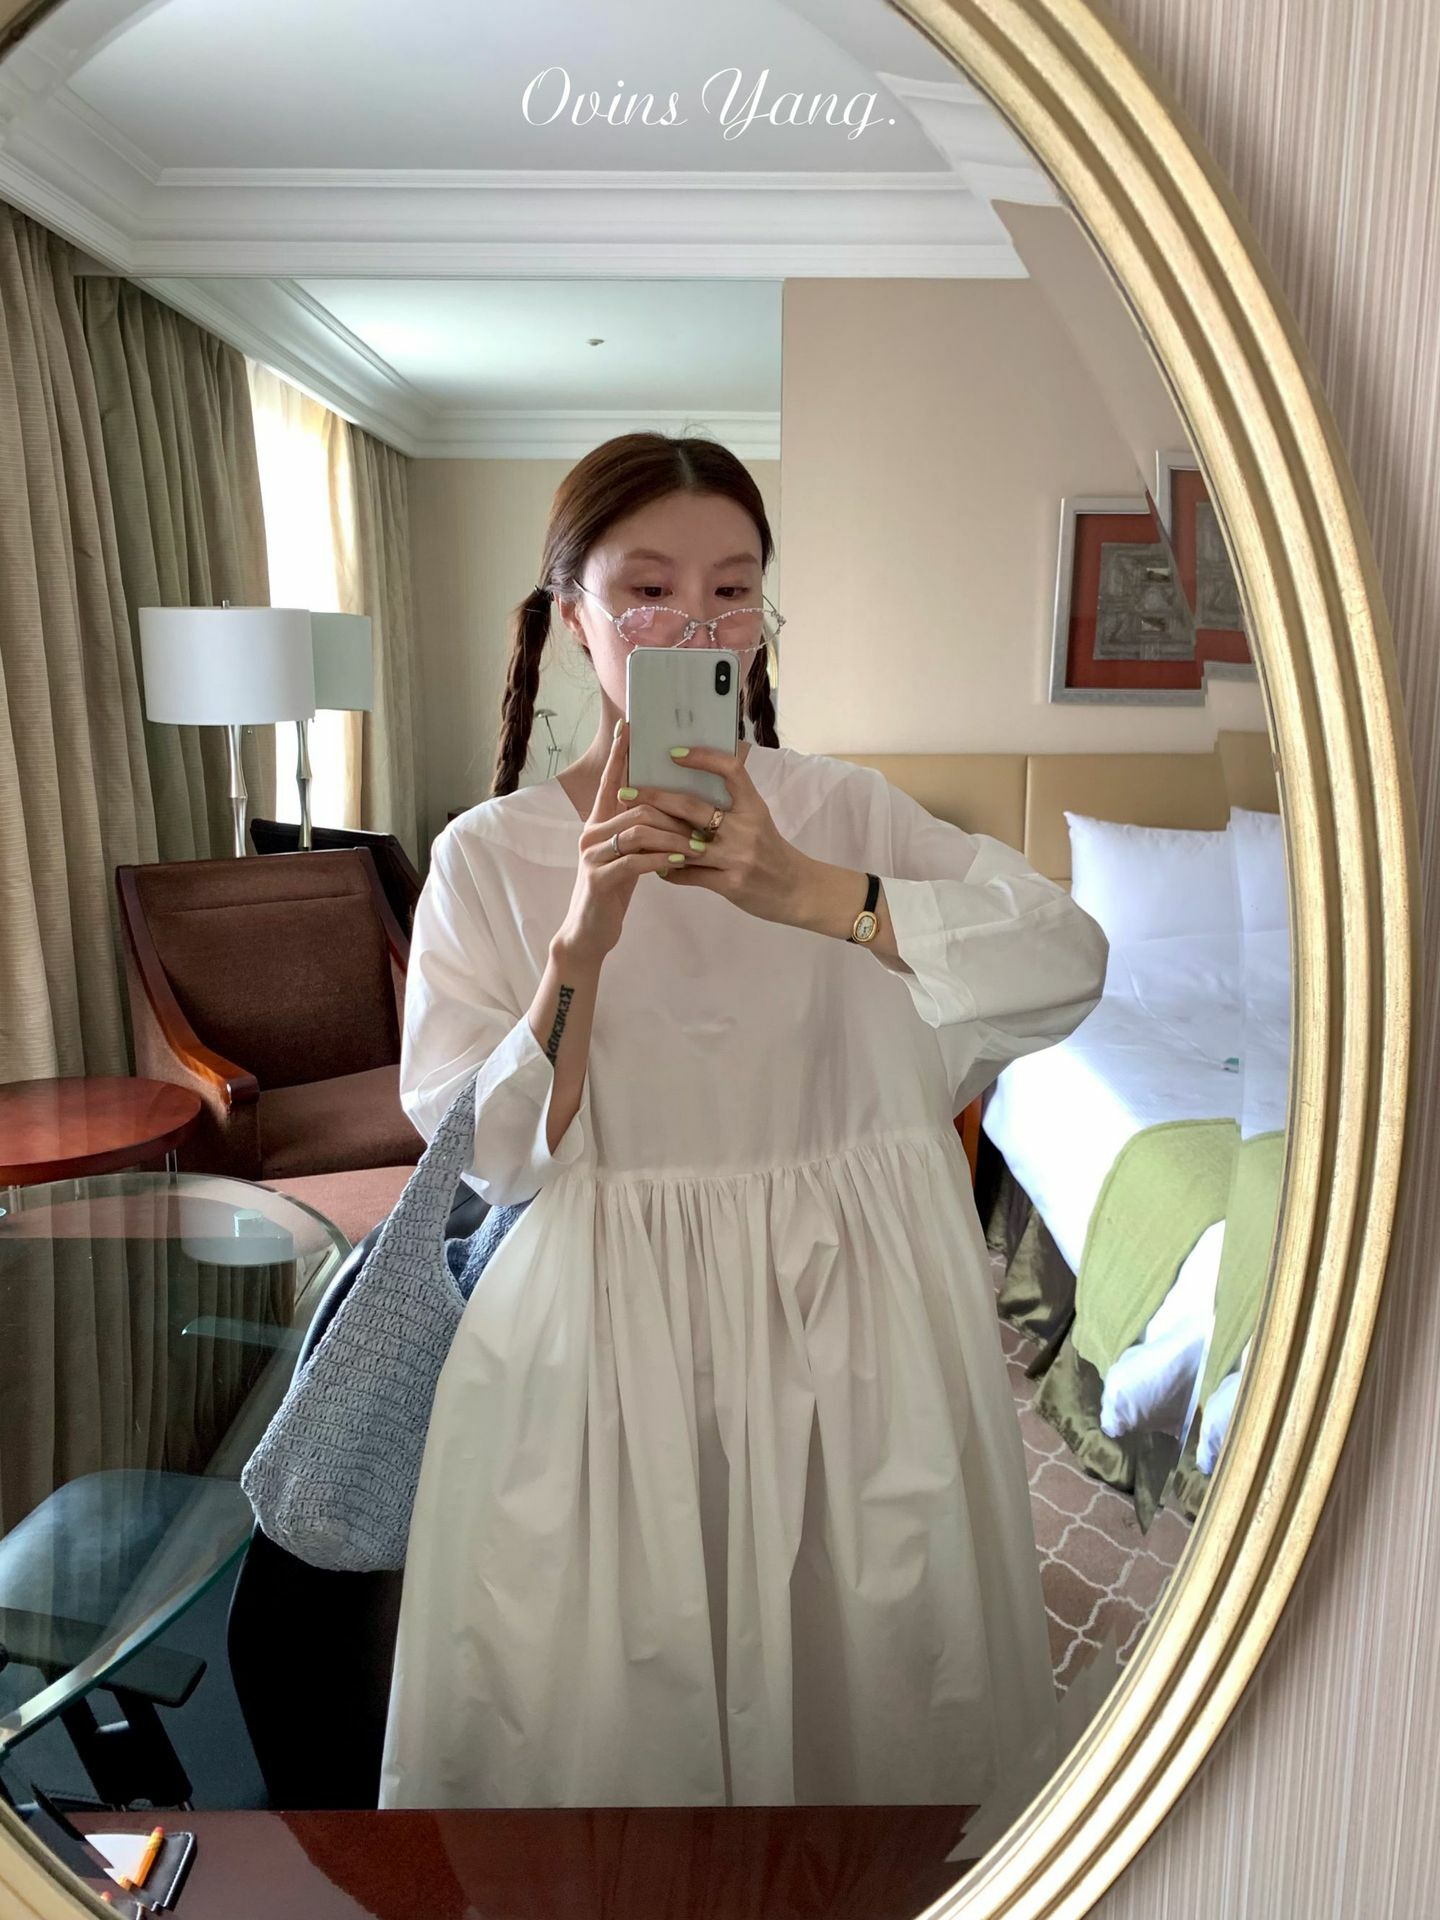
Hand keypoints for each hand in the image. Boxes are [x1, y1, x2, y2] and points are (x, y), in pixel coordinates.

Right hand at [555, 721, 705, 962]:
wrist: (589, 931)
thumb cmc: (615, 889)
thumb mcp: (630, 854)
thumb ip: (645, 831)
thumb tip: (677, 807)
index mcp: (600, 822)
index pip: (612, 780)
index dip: (620, 753)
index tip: (631, 726)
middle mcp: (592, 832)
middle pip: (638, 805)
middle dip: (675, 810)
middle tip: (705, 818)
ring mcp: (592, 854)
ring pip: (639, 830)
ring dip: (674, 836)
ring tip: (699, 845)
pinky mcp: (598, 878)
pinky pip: (635, 861)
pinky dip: (662, 859)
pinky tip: (680, 861)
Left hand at [630, 744, 810, 926]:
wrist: (798, 891)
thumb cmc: (772, 851)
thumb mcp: (759, 819)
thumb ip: (733, 801)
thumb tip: (698, 776)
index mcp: (754, 807)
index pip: (731, 771)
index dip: (703, 758)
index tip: (674, 753)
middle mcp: (746, 829)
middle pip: (693, 807)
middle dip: (655, 798)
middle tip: (627, 792)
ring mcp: (737, 858)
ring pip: (684, 844)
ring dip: (654, 837)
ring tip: (631, 829)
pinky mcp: (731, 885)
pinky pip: (690, 875)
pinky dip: (670, 871)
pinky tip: (655, 866)